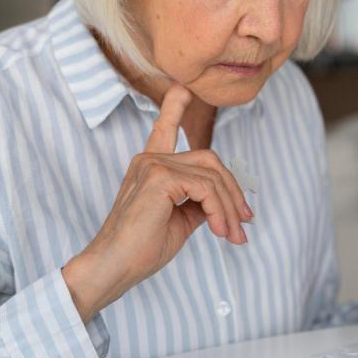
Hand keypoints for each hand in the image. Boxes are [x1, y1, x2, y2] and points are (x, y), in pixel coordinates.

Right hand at [62, 83, 251, 322]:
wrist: (114, 266)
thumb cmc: (140, 249)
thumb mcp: (178, 222)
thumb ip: (197, 204)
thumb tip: (221, 202)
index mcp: (149, 168)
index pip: (163, 130)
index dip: (174, 109)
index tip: (181, 91)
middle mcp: (149, 159)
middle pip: (209, 160)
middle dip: (232, 191)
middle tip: (242, 223)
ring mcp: (153, 165)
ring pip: (212, 176)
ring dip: (228, 208)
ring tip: (231, 235)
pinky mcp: (159, 178)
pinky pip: (206, 188)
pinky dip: (219, 210)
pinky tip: (217, 231)